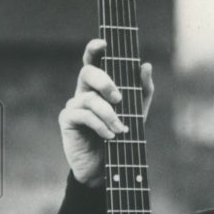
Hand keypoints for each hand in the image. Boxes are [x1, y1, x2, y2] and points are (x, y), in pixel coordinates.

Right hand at [59, 39, 154, 187]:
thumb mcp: (138, 112)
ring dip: (109, 114)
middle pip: (88, 72)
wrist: (108, 170)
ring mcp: (74, 105)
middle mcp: (84, 91)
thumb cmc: (122, 137)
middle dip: (105, 81)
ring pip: (90, 98)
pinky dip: (100, 125)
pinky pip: (84, 115)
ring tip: (121, 130)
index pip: (94, 61)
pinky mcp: (67, 120)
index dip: (95, 49)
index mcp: (99, 86)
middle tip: (119, 97)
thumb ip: (143, 89)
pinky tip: (110, 136)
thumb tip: (145, 65)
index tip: (104, 43)